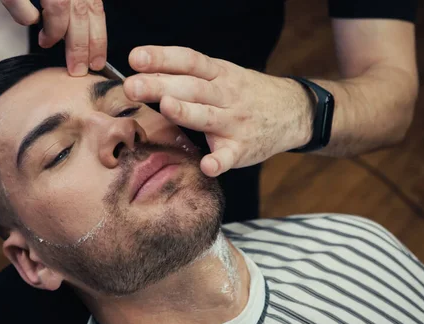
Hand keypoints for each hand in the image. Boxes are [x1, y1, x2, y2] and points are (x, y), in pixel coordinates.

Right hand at [1, 0, 106, 75]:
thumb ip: (71, 3)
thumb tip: (80, 35)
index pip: (95, 7)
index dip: (98, 37)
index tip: (97, 61)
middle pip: (80, 10)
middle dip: (81, 45)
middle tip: (77, 69)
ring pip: (58, 6)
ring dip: (55, 32)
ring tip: (47, 42)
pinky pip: (20, 1)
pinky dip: (25, 15)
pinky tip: (30, 20)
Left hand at [123, 46, 313, 176]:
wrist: (292, 112)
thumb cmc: (244, 93)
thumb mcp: (222, 76)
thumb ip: (186, 77)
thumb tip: (142, 74)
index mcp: (218, 74)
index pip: (188, 60)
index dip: (162, 57)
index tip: (135, 57)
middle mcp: (226, 95)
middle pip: (191, 88)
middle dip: (160, 86)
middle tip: (132, 86)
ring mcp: (235, 122)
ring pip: (207, 117)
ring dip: (187, 112)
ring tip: (166, 107)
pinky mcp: (242, 149)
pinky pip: (229, 157)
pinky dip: (219, 161)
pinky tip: (207, 165)